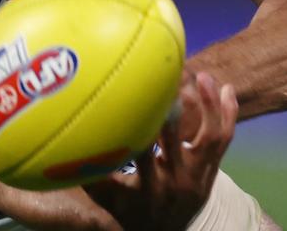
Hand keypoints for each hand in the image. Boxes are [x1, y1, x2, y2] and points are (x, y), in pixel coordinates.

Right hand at [84, 72, 237, 229]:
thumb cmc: (130, 210)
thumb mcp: (108, 198)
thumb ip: (88, 174)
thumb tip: (58, 148)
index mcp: (149, 187)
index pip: (143, 154)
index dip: (140, 128)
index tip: (133, 100)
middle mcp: (176, 182)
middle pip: (177, 142)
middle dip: (173, 111)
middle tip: (168, 79)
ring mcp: (199, 176)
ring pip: (211, 137)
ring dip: (210, 106)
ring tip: (203, 77)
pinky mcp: (212, 170)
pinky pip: (225, 139)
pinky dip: (228, 113)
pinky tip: (228, 89)